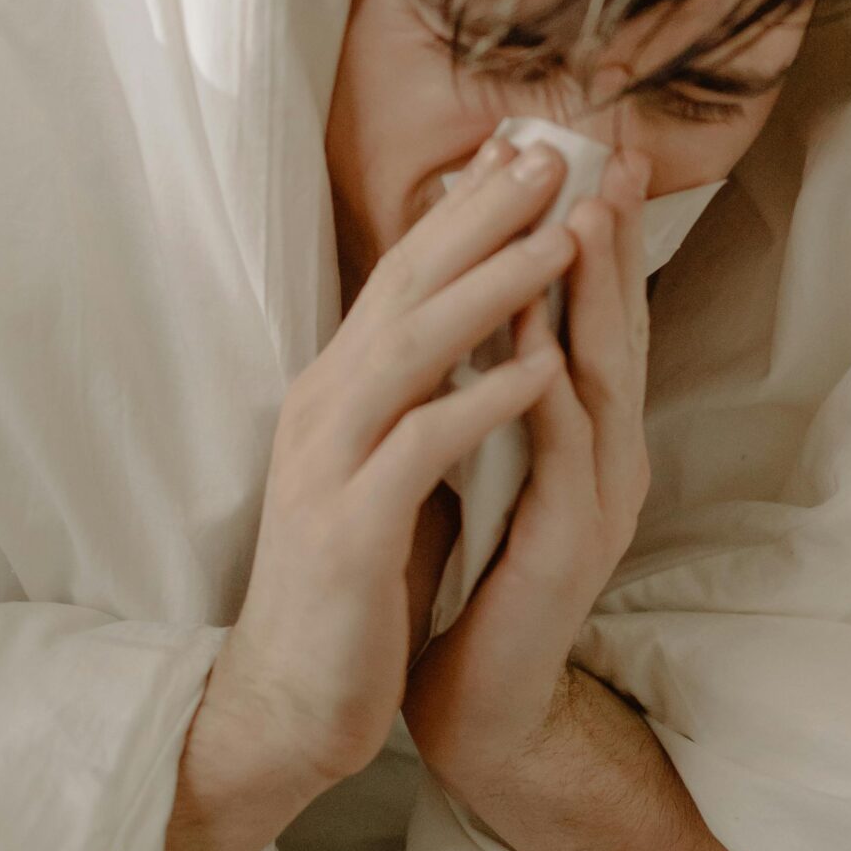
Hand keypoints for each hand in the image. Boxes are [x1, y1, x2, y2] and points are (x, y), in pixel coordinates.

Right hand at [178, 137, 576, 845]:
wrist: (290, 702)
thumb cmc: (352, 586)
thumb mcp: (383, 469)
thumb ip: (417, 397)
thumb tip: (477, 329)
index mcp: (338, 390)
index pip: (406, 276)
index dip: (467, 210)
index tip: (529, 148)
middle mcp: (324, 408)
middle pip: (407, 286)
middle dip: (481, 215)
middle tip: (552, 152)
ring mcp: (330, 465)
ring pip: (413, 350)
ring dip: (491, 289)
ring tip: (561, 237)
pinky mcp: (349, 529)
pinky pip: (422, 448)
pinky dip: (480, 403)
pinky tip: (538, 369)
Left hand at [404, 144, 651, 809]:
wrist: (475, 701)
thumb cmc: (473, 579)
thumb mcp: (492, 462)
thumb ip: (506, 390)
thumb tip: (494, 299)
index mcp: (588, 434)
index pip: (591, 314)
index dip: (591, 232)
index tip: (578, 150)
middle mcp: (609, 457)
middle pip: (614, 328)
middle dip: (611, 239)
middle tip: (608, 154)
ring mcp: (600, 501)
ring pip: (602, 380)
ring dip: (594, 300)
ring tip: (582, 219)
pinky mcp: (571, 547)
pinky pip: (562, 456)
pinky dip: (551, 395)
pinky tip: (539, 347)